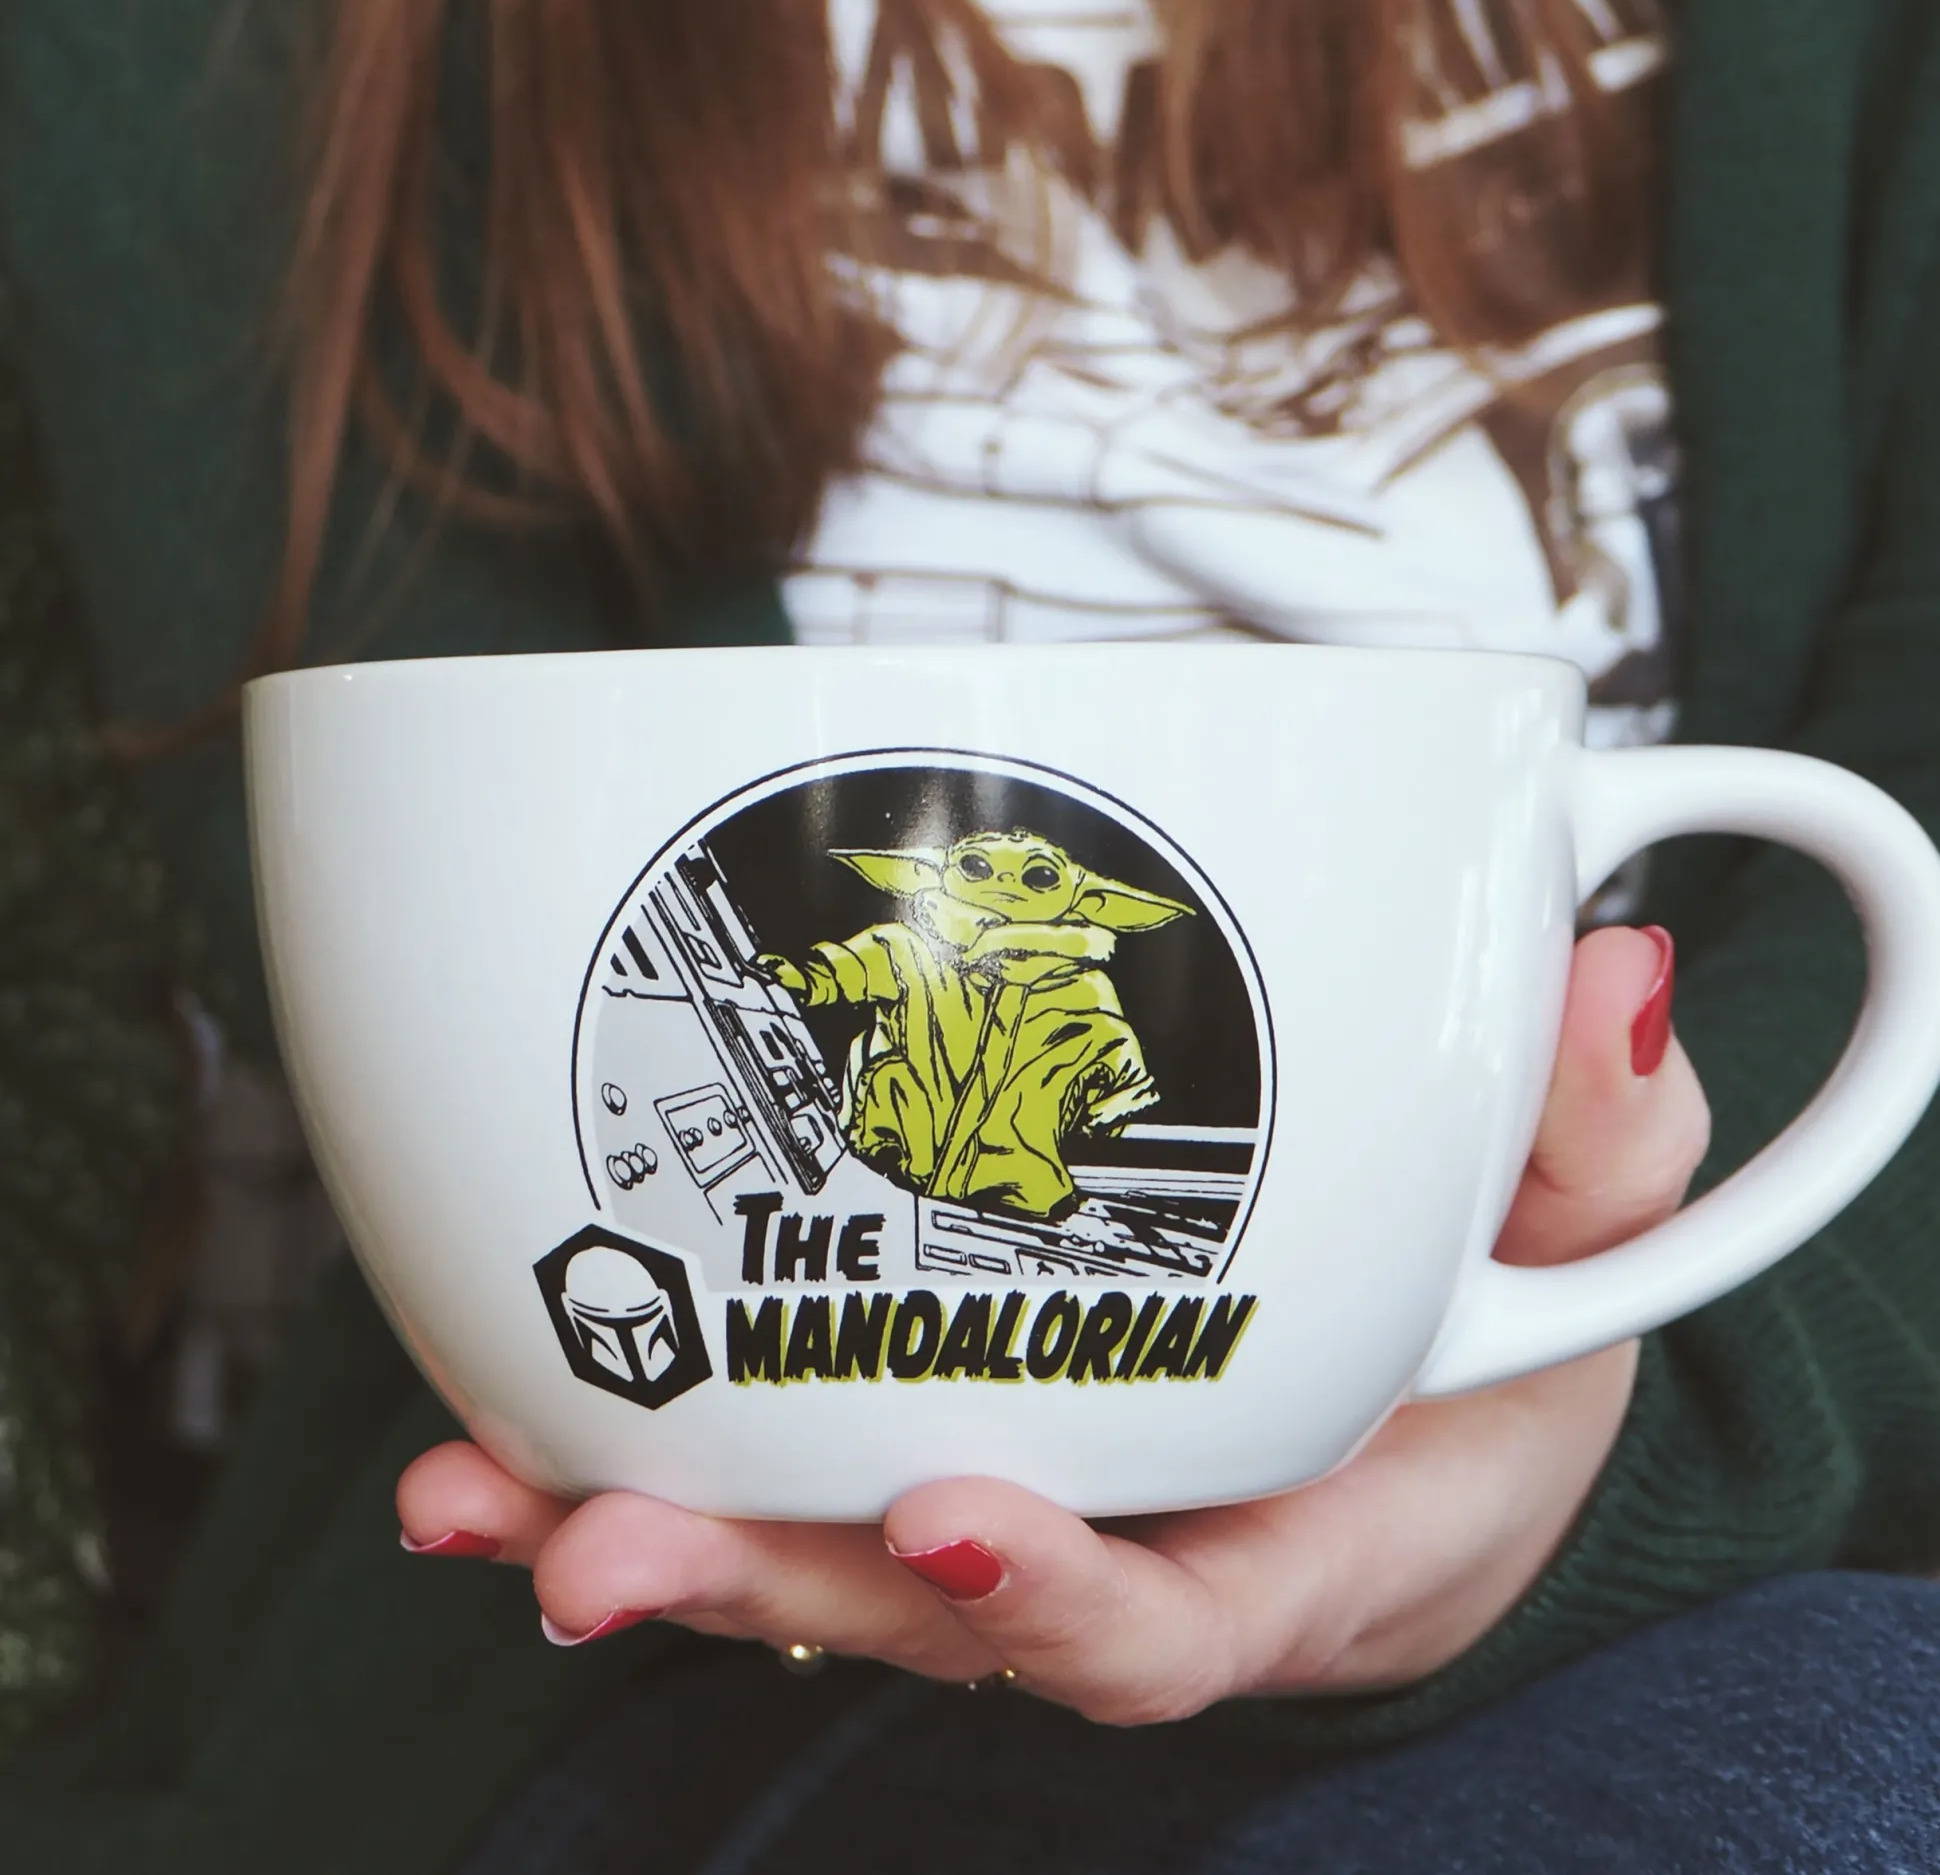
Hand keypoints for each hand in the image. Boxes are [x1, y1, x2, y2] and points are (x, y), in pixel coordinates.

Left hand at [399, 926, 1705, 1722]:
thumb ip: (1607, 1137)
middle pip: (928, 1616)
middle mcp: (1130, 1553)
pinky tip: (522, 1397)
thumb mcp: (1598, 1246)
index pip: (1181, 1618)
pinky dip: (659, 1441)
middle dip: (759, 1589)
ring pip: (815, 1557)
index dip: (1062, 1600)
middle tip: (589, 1551)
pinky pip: (788, 1461)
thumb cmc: (1508, 1344)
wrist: (1434, 1406)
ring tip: (476, 1497)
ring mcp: (1019, 1502)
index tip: (951, 1514)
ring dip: (646, 1532)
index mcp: (1309, 1544)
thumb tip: (1599, 977)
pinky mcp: (931, 1434)